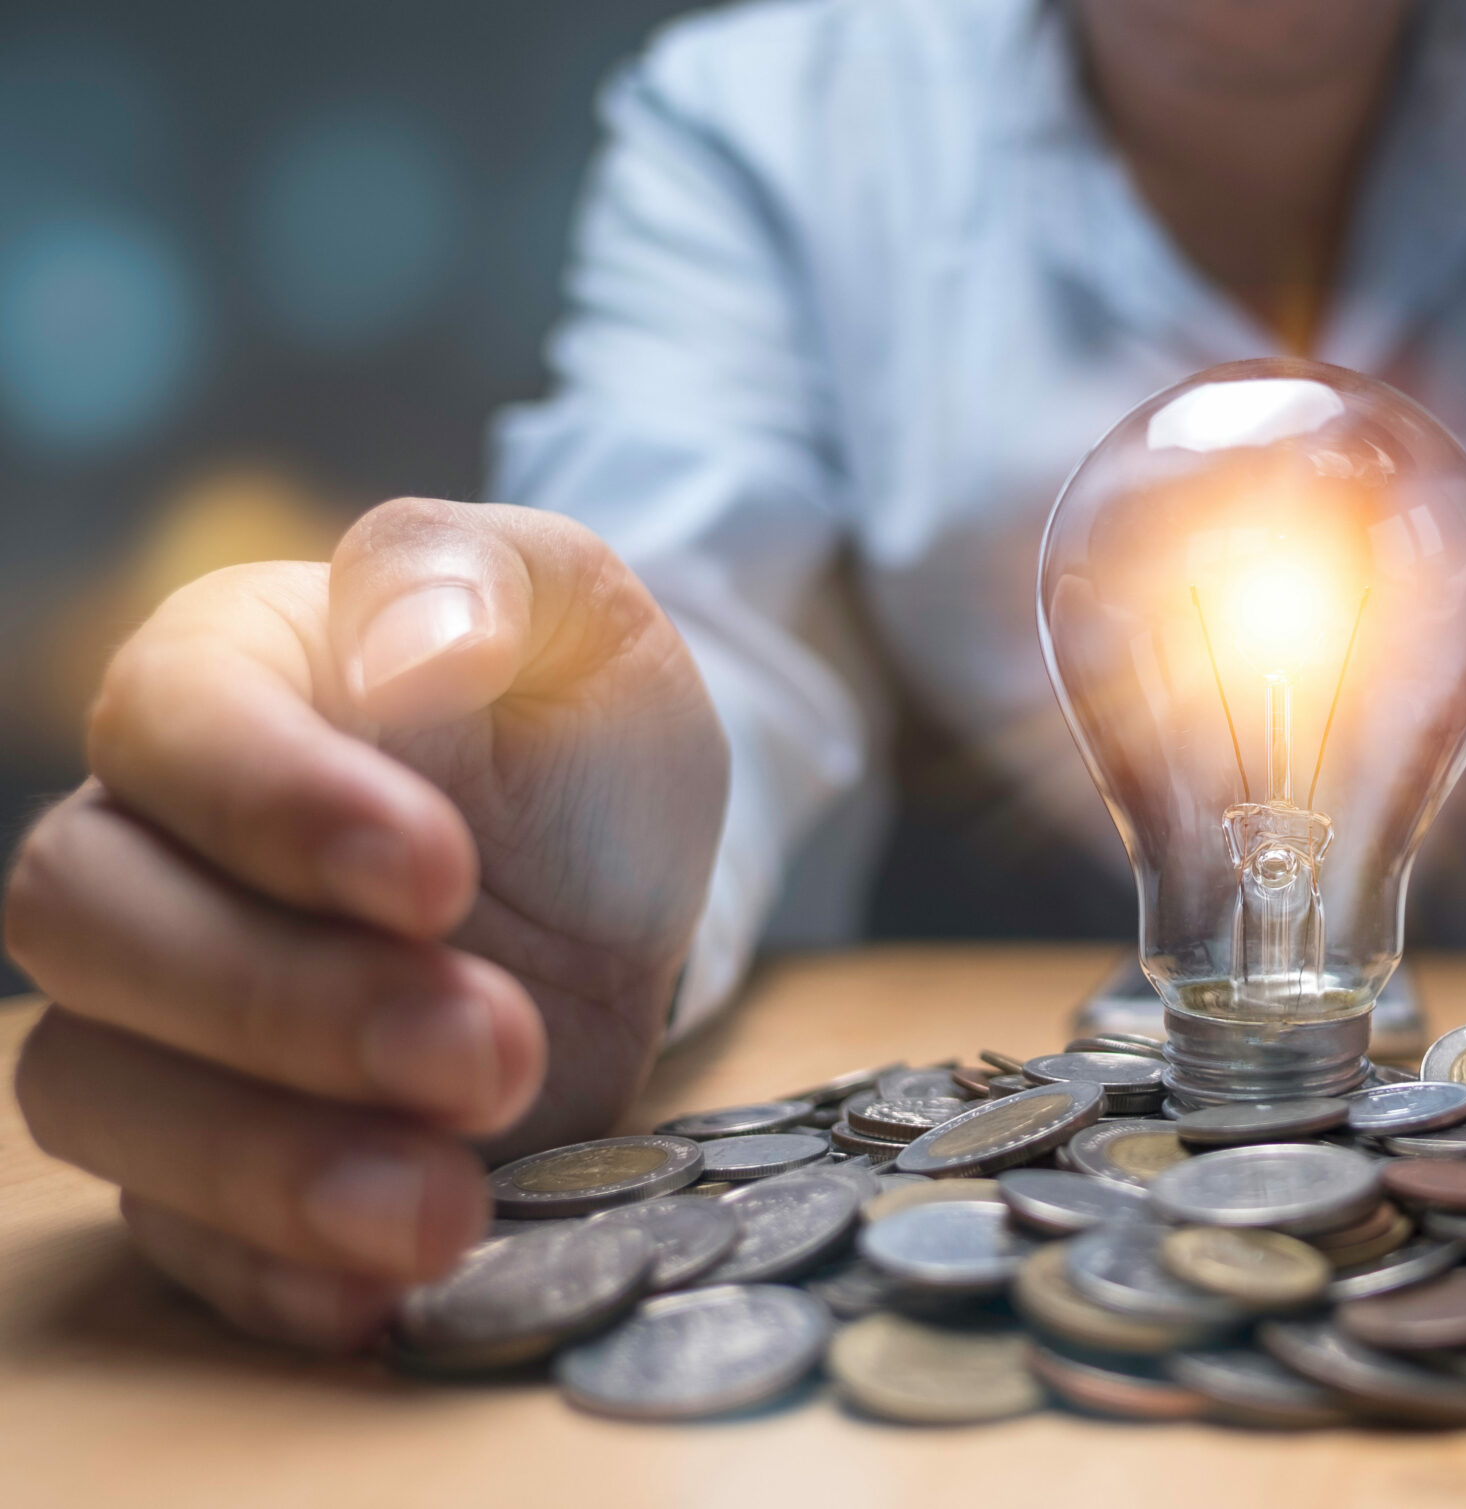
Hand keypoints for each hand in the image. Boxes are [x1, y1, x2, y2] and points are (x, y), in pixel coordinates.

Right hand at [7, 500, 725, 1349]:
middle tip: (487, 1045)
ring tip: (449, 1203)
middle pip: (92, 928)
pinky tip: (385, 1294)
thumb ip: (486, 577)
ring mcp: (168, 1023)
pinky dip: (269, 1276)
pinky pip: (176, 1240)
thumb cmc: (573, 726)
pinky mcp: (223, 1163)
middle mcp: (151, 853)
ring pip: (102, 1097)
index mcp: (217, 681)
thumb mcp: (579, 616)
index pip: (166, 727)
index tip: (440, 872)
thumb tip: (404, 640)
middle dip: (285, 1004)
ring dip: (271, 1165)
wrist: (627, 878)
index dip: (279, 807)